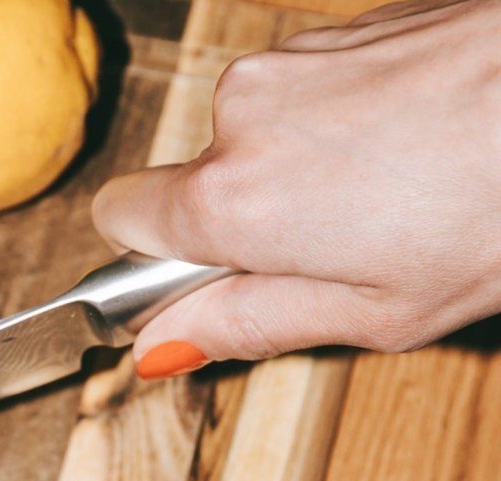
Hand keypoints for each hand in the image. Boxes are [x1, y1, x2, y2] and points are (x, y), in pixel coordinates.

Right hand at [91, 0, 500, 374]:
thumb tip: (158, 347)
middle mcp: (244, 113)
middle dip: (243, 225)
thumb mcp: (368, 313)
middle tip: (336, 256)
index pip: (120, 220)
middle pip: (193, 184)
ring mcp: (295, 58)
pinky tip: (413, 150)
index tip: (207, 285)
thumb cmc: (498, 212)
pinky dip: (340, 130)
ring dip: (299, 177)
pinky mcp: (343, 26)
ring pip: (256, 140)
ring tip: (393, 199)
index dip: (153, 260)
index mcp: (232, 198)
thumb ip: (243, 325)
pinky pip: (307, 97)